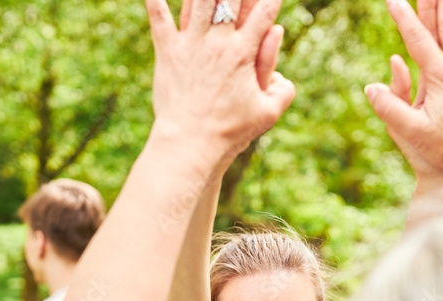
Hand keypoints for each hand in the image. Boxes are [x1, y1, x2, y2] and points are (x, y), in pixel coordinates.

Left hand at [146, 0, 294, 161]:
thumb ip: (283, 91)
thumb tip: (284, 76)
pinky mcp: (167, 53)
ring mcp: (190, 45)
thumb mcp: (267, 115)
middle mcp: (218, 43)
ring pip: (197, 0)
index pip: (264, 13)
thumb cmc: (230, 133)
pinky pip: (159, 18)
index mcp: (244, 54)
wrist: (190, 144)